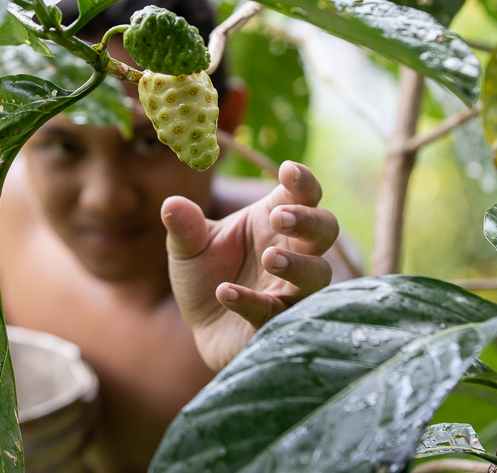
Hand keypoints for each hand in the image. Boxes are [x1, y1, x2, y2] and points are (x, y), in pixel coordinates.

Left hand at [162, 161, 337, 370]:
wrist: (200, 326)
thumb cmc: (205, 276)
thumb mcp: (188, 248)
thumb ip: (184, 227)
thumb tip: (171, 203)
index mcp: (274, 221)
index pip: (303, 195)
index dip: (303, 181)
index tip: (289, 170)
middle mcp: (292, 252)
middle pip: (325, 229)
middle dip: (309, 220)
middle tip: (279, 217)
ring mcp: (290, 289)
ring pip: (318, 274)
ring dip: (297, 264)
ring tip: (270, 257)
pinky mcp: (277, 324)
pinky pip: (275, 312)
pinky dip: (252, 302)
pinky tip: (226, 292)